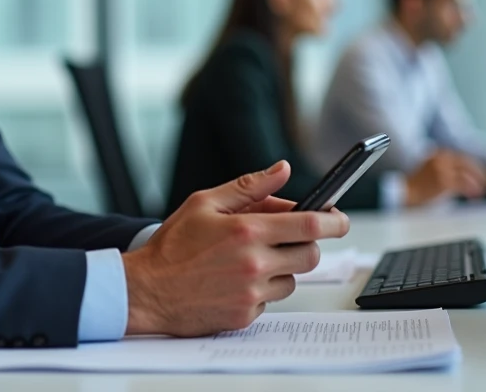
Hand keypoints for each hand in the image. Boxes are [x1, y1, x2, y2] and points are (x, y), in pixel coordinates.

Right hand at [122, 160, 350, 336]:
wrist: (145, 291)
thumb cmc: (172, 246)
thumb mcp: (204, 203)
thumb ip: (249, 186)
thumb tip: (282, 169)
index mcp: (247, 231)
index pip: (310, 225)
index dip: (334, 220)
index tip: (339, 217)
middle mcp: (254, 264)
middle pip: (310, 255)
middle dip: (306, 243)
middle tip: (286, 237)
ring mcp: (251, 293)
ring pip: (292, 279)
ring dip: (281, 267)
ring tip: (248, 259)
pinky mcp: (245, 315)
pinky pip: (270, 300)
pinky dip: (260, 289)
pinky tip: (234, 280)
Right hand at [403, 149, 485, 205]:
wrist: (404, 191)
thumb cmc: (417, 185)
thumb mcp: (431, 169)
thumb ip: (446, 168)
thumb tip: (464, 176)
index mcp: (439, 153)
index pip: (462, 158)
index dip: (472, 167)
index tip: (478, 176)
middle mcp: (442, 158)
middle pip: (467, 163)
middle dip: (478, 174)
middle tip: (483, 184)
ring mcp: (443, 169)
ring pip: (467, 174)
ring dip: (476, 184)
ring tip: (479, 192)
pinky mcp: (444, 181)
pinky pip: (463, 185)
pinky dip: (471, 191)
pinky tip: (474, 196)